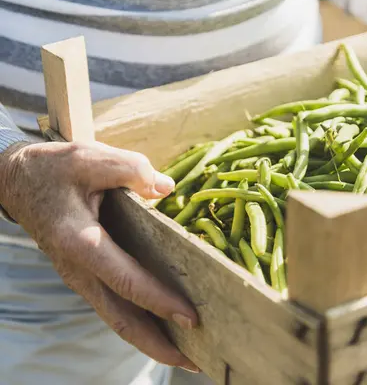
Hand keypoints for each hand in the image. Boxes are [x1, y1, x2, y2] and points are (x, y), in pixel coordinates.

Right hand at [0, 141, 199, 372]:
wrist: (16, 181)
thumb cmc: (54, 169)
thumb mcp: (89, 157)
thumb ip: (129, 169)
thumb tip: (166, 188)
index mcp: (80, 243)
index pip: (126, 281)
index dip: (159, 301)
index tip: (191, 318)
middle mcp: (79, 270)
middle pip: (121, 319)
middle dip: (158, 345)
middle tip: (195, 362)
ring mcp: (81, 278)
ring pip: (117, 318)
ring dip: (151, 340)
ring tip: (187, 355)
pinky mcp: (87, 276)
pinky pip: (115, 306)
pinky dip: (141, 321)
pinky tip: (164, 324)